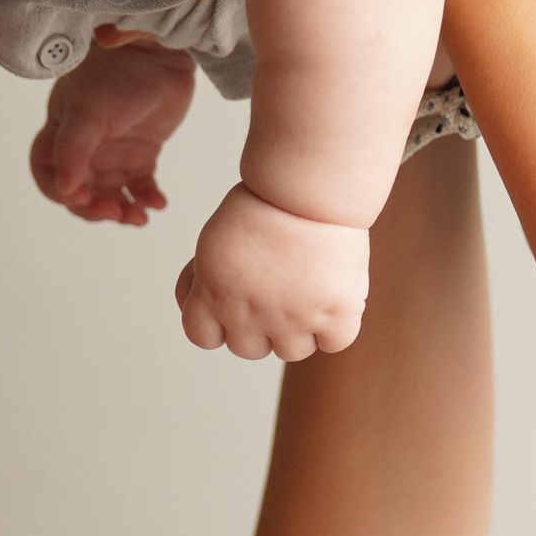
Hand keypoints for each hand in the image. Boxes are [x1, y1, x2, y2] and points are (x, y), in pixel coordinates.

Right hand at [30, 32, 199, 226]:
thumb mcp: (88, 111)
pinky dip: (148, 199)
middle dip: (94, 208)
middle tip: (115, 211)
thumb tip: (64, 190)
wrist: (160, 51)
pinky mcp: (143, 153)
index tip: (81, 197)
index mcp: (62, 133)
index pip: (47, 174)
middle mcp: (85, 148)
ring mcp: (114, 152)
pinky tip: (158, 204)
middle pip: (80, 192)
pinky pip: (141, 187)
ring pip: (110, 195)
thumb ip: (73, 150)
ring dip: (121, 211)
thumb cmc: (116, 73)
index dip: (58, 192)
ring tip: (138, 218)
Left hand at [177, 184, 368, 361]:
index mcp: (212, 293)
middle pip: (249, 349)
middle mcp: (247, 314)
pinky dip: (337, 326)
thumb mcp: (215, 240)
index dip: (218, 323)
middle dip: (260, 325)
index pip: (202, 336)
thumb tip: (198, 300)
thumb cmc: (264, 201)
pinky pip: (334, 342)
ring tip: (310, 288)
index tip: (234, 301)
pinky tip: (336, 297)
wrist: (307, 184)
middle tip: (279, 286)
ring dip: (300, 328)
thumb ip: (209, 277)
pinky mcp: (334, 314)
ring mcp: (292, 318)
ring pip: (293, 350)